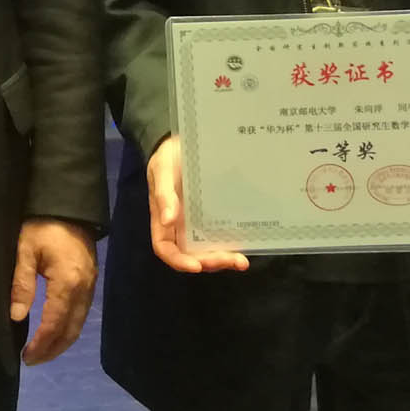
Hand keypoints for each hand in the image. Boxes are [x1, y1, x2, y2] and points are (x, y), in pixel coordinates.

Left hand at [12, 217, 97, 364]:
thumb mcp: (25, 250)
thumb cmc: (42, 226)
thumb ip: (22, 284)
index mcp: (67, 283)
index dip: (41, 343)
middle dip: (52, 349)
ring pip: (79, 324)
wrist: (69, 205)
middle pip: (70, 330)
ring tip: (42, 352)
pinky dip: (69, 328)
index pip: (54, 323)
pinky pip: (82, 313)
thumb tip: (16, 317)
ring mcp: (90, 286)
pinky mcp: (91, 282)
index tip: (26, 356)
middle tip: (32, 360)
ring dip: (61, 342)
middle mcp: (84, 289)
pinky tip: (55, 332)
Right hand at [147, 136, 249, 273]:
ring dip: (223, 259)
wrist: (183, 144)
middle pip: (191, 255)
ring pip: (207, 250)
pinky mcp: (213, 217)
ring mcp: (197, 224)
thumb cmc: (167, 157)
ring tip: (242, 261)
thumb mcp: (162, 169)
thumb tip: (168, 221)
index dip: (179, 261)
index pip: (166, 248)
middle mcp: (179, 227)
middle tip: (233, 260)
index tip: (196, 266)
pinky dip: (231, 244)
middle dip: (210, 262)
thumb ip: (164, 194)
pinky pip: (220, 236)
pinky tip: (247, 244)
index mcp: (162, 219)